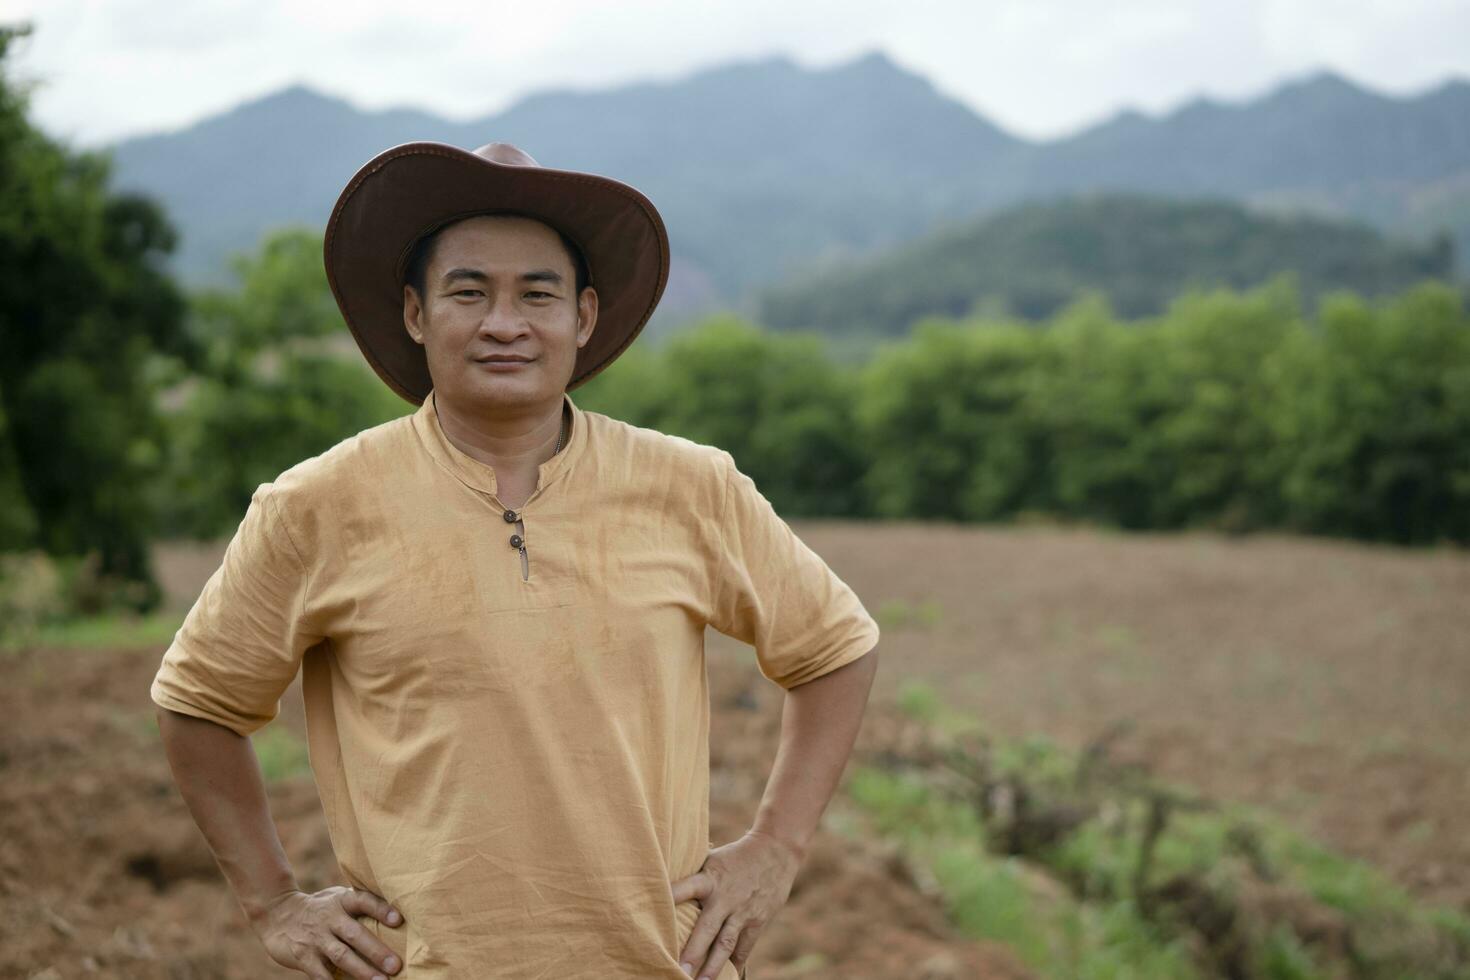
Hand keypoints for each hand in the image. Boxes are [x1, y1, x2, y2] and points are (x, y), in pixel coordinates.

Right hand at [251, 886, 404, 979]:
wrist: (278, 913)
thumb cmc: (320, 908)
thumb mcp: (338, 898)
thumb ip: (360, 904)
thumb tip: (396, 912)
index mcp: (342, 901)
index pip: (363, 901)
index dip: (380, 909)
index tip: (398, 919)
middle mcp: (330, 918)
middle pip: (355, 934)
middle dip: (376, 951)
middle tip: (395, 965)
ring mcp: (316, 938)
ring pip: (341, 955)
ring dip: (361, 970)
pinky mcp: (303, 955)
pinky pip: (319, 973)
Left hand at [670, 829, 803, 979]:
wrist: (776, 849)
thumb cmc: (735, 856)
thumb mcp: (712, 859)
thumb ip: (693, 875)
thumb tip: (662, 881)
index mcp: (709, 878)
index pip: (685, 888)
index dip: (670, 898)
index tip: (654, 912)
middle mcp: (724, 897)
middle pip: (706, 928)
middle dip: (693, 952)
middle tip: (679, 971)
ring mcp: (743, 911)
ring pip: (726, 943)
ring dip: (713, 966)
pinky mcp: (758, 920)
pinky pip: (745, 946)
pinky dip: (735, 962)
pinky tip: (727, 976)